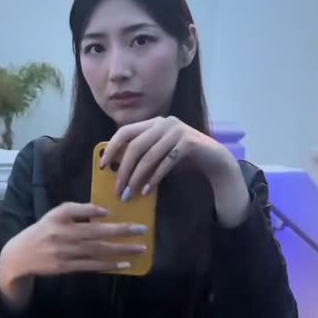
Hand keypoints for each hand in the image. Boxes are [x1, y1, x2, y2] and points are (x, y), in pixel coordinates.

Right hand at [0, 202, 147, 281]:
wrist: (20, 256)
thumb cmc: (43, 231)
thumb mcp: (55, 215)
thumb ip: (77, 210)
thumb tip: (103, 211)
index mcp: (58, 218)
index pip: (77, 210)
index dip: (92, 211)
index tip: (111, 211)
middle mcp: (61, 234)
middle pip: (95, 232)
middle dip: (121, 231)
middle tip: (142, 229)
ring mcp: (64, 253)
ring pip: (97, 250)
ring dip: (120, 249)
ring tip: (140, 248)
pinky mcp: (66, 267)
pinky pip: (91, 266)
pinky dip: (108, 265)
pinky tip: (124, 264)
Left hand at [100, 116, 234, 199]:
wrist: (214, 159)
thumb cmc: (183, 158)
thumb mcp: (159, 154)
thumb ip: (142, 156)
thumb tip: (117, 172)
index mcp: (153, 122)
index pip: (125, 131)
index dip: (111, 148)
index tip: (102, 166)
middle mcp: (163, 122)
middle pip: (135, 146)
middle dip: (123, 170)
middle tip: (118, 190)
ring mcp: (177, 131)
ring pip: (149, 156)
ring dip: (137, 178)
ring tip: (130, 194)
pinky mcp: (188, 142)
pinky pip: (165, 163)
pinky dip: (154, 179)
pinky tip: (146, 191)